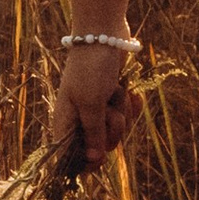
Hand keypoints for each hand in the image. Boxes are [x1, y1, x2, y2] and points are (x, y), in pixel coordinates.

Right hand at [47, 42, 134, 168]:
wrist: (104, 36)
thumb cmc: (91, 69)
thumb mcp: (91, 104)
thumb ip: (92, 133)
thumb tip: (92, 160)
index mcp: (66, 123)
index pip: (72, 157)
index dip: (86, 164)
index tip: (100, 159)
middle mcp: (81, 118)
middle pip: (101, 146)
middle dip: (112, 130)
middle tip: (109, 110)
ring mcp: (98, 108)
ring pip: (117, 128)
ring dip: (122, 111)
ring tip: (115, 90)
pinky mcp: (113, 97)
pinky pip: (127, 113)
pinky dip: (131, 103)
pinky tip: (132, 93)